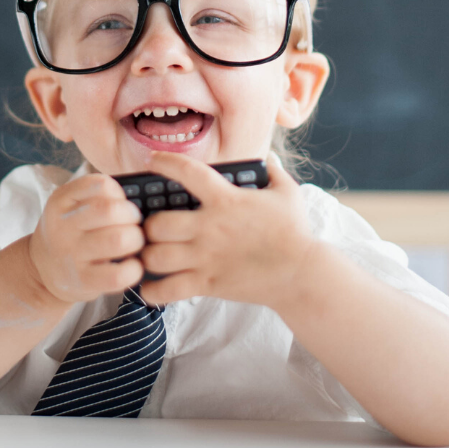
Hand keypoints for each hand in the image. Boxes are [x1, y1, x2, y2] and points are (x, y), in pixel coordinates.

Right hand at [26, 174, 145, 304]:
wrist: (41, 270)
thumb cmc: (68, 233)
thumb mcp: (70, 207)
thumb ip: (98, 198)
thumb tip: (139, 202)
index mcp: (61, 200)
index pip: (100, 185)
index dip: (119, 194)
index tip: (120, 204)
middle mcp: (62, 226)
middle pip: (111, 211)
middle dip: (133, 216)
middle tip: (134, 224)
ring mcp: (71, 255)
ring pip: (118, 239)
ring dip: (136, 240)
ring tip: (134, 243)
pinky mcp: (82, 281)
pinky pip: (118, 274)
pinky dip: (134, 269)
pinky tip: (132, 265)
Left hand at [140, 152, 318, 309]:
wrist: (302, 273)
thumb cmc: (294, 231)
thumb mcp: (287, 192)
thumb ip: (273, 171)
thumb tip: (269, 157)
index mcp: (226, 200)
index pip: (187, 172)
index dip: (165, 162)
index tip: (153, 161)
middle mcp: (209, 228)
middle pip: (157, 224)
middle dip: (146, 224)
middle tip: (148, 226)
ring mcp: (206, 258)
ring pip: (155, 257)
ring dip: (146, 255)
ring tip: (147, 253)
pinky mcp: (208, 284)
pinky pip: (167, 290)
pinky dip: (152, 290)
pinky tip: (150, 286)